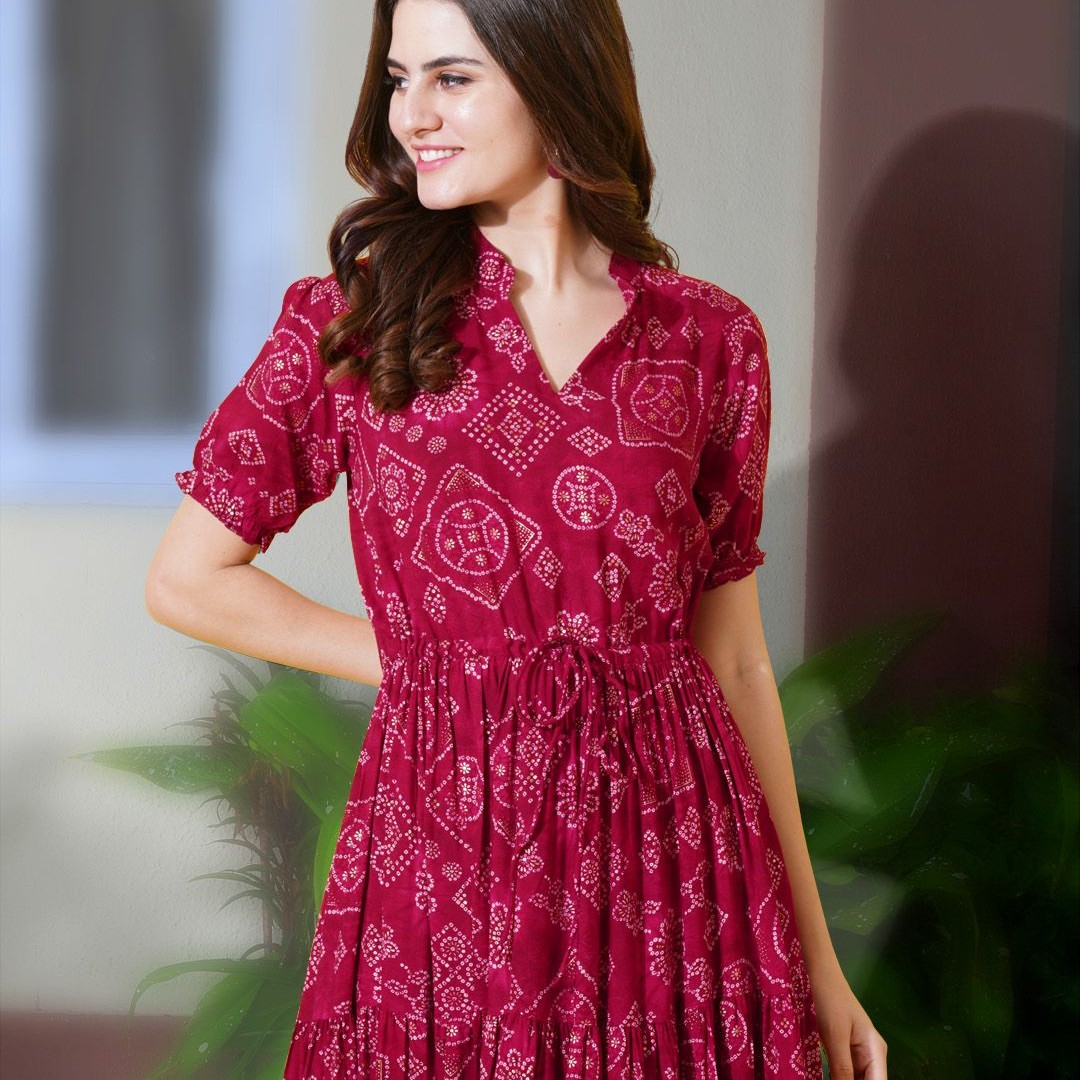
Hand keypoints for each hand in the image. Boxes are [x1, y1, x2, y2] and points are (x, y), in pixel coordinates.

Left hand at [810, 963, 887, 1078]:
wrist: (816, 972)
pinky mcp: (841, 1051)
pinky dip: (835, 1078)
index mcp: (875, 1051)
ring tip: (825, 1075)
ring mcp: (856, 1054)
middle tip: (831, 1077)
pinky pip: (843, 1074)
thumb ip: (843, 1068)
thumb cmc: (829, 998)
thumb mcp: (835, 1036)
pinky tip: (824, 1075)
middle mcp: (870, 1056)